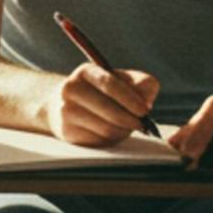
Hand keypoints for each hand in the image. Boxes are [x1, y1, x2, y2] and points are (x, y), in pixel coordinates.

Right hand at [44, 63, 160, 146]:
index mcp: (86, 72)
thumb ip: (141, 84)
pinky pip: (98, 140)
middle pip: (108, 109)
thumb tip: (146, 101)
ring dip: (123, 131)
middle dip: (130, 119)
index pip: (108, 83)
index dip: (129, 98)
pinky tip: (112, 133)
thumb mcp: (122, 81)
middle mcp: (71, 89)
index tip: (144, 111)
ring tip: (127, 127)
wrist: (67, 107)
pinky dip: (111, 139)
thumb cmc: (103, 93)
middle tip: (143, 125)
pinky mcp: (66, 131)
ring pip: (105, 128)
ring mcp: (66, 111)